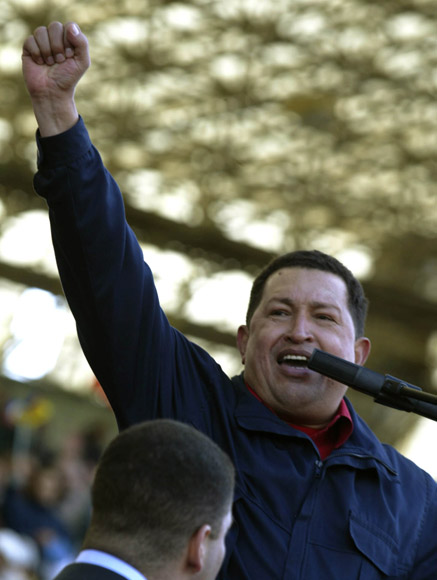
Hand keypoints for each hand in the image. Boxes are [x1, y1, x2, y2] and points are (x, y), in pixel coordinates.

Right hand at [22, 21, 89, 135]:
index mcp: (69, 39)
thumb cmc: (68, 78)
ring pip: (41, 31)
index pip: (69, 26)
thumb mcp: (82, 62)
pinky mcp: (29, 47)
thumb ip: (82, 43)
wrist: (52, 92)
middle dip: (58, 45)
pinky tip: (40, 63)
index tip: (70, 56)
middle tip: (60, 61)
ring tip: (50, 63)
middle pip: (55, 26)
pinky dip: (37, 53)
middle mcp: (55, 38)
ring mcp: (41, 42)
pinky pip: (30, 40)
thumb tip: (70, 27)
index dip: (69, 40)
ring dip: (47, 50)